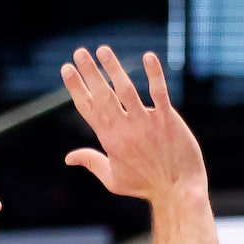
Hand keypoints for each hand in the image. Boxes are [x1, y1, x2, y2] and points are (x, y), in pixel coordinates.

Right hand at [61, 49, 206, 202]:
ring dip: (114, 69)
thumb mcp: (113, 179)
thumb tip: (68, 158)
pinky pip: (159, 93)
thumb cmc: (144, 185)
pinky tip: (148, 57)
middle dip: (90, 73)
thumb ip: (92, 162)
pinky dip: (154, 75)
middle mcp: (125, 129)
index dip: (77, 87)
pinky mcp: (167, 120)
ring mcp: (146, 123)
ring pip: (126, 91)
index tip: (66, 69)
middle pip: (103, 96)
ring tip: (103, 50)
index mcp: (110, 140)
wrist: (176, 193)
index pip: (89, 109)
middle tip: (79, 52)